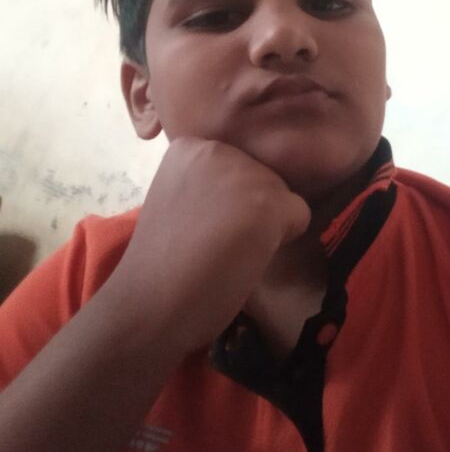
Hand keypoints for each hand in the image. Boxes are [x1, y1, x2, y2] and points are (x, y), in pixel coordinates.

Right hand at [106, 138, 310, 354]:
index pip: (236, 163)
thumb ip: (210, 182)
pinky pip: (299, 215)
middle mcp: (218, 149)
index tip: (198, 222)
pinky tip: (246, 256)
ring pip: (282, 195)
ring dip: (264, 224)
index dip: (226, 198)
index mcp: (190, 147)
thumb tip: (249, 190)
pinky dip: (283, 240)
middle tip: (213, 240)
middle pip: (262, 175)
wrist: (148, 304)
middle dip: (248, 207)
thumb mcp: (178, 197)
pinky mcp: (268, 204)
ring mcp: (244, 174)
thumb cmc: (161, 262)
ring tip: (226, 250)